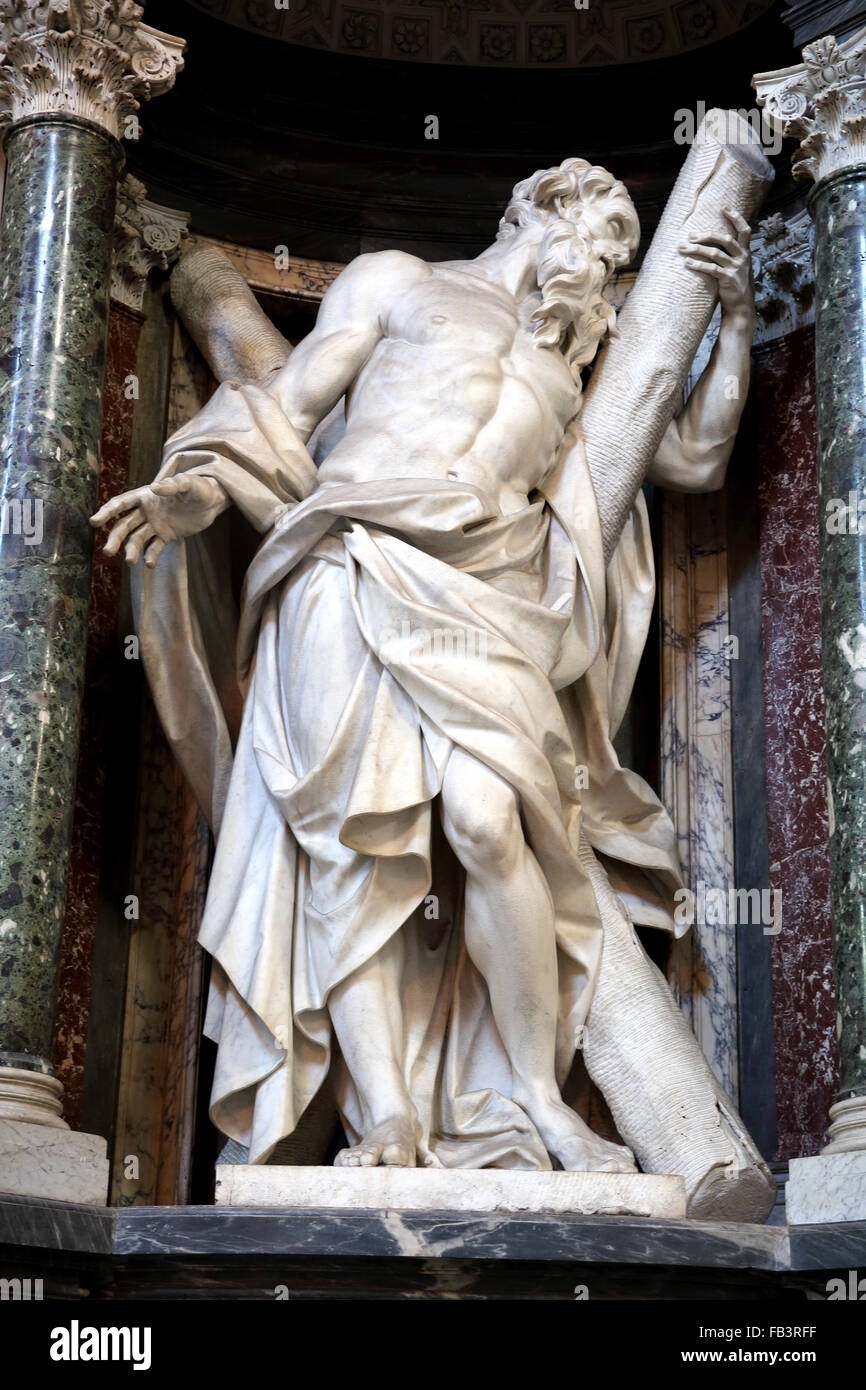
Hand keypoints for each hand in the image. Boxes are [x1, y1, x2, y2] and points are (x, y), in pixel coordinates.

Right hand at [90, 473, 227, 567]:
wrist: (213, 502)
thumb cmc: (199, 487)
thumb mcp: (189, 484)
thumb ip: (173, 485)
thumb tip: (155, 487)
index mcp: (146, 495)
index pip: (121, 504)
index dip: (106, 512)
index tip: (94, 522)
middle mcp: (146, 511)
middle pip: (124, 526)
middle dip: (115, 538)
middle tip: (108, 552)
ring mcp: (155, 525)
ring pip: (137, 539)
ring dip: (131, 550)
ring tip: (131, 562)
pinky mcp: (166, 536)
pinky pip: (154, 548)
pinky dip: (150, 556)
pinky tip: (149, 565)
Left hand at [679, 208, 753, 316]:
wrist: (741, 307)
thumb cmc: (734, 285)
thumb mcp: (737, 266)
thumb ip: (729, 254)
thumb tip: (710, 241)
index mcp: (746, 252)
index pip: (744, 230)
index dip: (735, 217)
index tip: (724, 207)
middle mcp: (743, 258)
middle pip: (726, 239)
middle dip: (707, 235)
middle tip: (690, 235)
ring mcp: (736, 269)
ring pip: (715, 254)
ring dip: (697, 249)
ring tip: (682, 248)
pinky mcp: (728, 280)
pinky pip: (711, 269)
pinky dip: (698, 265)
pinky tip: (687, 263)